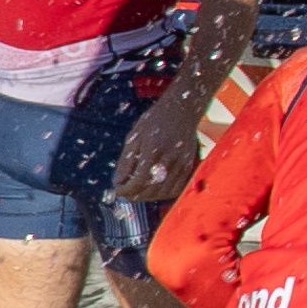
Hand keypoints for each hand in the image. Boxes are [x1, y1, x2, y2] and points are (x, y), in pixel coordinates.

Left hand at [111, 84, 216, 207]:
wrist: (182, 110)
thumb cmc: (155, 120)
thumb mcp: (134, 136)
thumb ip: (126, 160)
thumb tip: (117, 181)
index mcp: (153, 150)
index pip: (139, 180)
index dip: (126, 190)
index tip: (117, 191)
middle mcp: (169, 159)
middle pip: (151, 189)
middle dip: (135, 195)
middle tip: (125, 194)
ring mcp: (181, 164)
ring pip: (164, 192)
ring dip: (149, 197)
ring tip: (138, 193)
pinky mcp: (188, 166)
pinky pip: (177, 189)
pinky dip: (164, 194)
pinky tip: (155, 190)